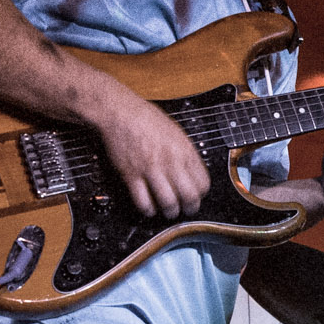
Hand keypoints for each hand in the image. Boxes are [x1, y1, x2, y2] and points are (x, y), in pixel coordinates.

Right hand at [96, 89, 209, 218]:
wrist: (120, 111)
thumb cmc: (146, 119)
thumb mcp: (176, 132)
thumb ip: (185, 153)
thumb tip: (193, 172)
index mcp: (184, 150)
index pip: (203, 182)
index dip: (202, 193)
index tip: (197, 195)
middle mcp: (170, 161)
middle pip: (189, 196)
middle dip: (190, 208)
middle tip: (187, 210)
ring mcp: (150, 168)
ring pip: (168, 202)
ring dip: (170, 211)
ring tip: (168, 211)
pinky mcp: (131, 174)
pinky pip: (143, 201)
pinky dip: (148, 209)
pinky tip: (149, 208)